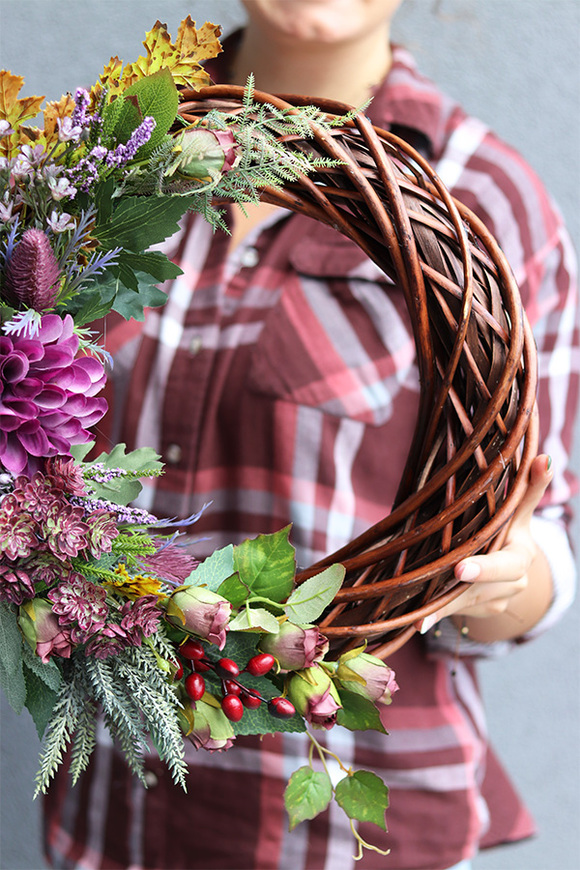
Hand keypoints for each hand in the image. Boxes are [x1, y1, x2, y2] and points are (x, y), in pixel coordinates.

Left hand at [417, 454, 554, 641]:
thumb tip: (543, 457)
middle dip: (465, 584)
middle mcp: (517, 578)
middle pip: (486, 584)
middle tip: (450, 578)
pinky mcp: (485, 611)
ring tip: (415, 605)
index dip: (486, 566)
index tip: (461, 569)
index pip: (506, 562)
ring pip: (467, 598)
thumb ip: (530, 488)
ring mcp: (501, 599)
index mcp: (522, 551)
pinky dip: (436, 615)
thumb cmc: (504, 528)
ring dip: (441, 600)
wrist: (508, 569)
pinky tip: (418, 623)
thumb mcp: (517, 511)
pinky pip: (457, 611)